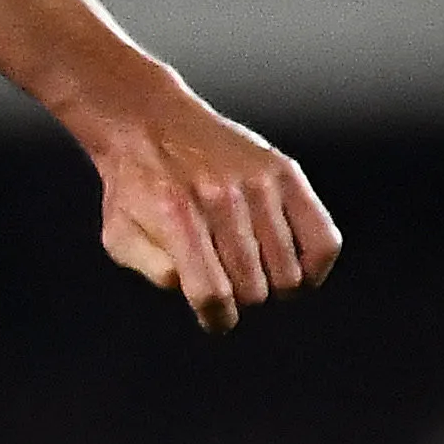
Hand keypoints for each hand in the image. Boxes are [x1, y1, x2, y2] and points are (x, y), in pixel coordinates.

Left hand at [80, 82, 337, 331]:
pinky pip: (324, 240)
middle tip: (228, 286)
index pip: (211, 293)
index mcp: (176, 217)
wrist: (150, 124)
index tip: (217, 320)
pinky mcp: (285, 173)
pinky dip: (315, 268)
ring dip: (272, 287)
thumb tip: (201, 290)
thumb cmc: (134, 190)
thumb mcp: (120, 235)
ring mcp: (258, 185)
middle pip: (252, 288)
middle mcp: (221, 199)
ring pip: (287, 273)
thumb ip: (154, 271)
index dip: (217, 319)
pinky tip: (296, 270)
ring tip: (254, 275)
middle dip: (240, 300)